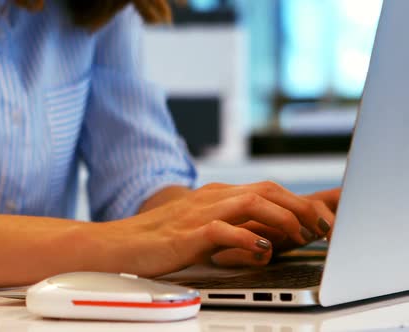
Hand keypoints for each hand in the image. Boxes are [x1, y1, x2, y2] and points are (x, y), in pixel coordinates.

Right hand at [101, 181, 331, 276]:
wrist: (118, 244)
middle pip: (267, 190)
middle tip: (324, 228)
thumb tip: (268, 241)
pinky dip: (248, 239)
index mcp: (217, 195)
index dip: (300, 202)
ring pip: (252, 202)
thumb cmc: (158, 240)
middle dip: (302, 207)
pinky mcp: (187, 233)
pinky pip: (224, 230)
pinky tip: (262, 252)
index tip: (322, 220)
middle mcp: (212, 198)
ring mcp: (199, 213)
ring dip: (283, 218)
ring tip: (301, 236)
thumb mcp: (202, 230)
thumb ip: (232, 229)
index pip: (267, 189)